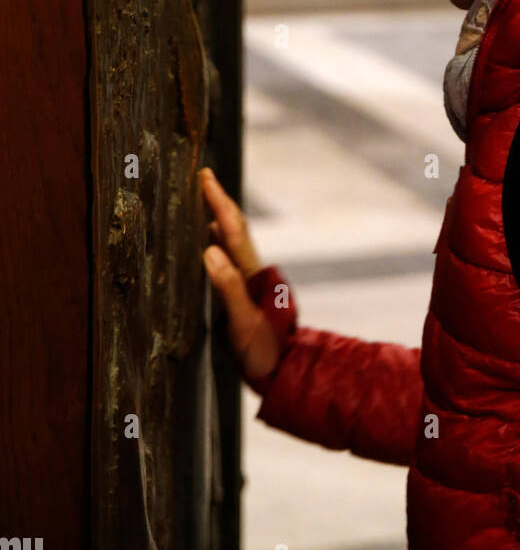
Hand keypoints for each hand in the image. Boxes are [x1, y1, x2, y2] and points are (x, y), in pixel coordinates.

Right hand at [199, 168, 280, 383]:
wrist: (285, 372)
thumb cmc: (264, 352)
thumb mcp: (243, 324)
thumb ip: (228, 288)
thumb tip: (209, 250)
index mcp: (251, 273)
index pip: (233, 228)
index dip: (218, 202)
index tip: (206, 177)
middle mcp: (252, 271)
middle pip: (235, 227)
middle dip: (219, 202)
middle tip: (204, 178)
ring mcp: (250, 280)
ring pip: (233, 239)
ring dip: (219, 217)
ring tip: (202, 200)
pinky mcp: (246, 292)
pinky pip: (231, 256)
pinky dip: (219, 240)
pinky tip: (210, 240)